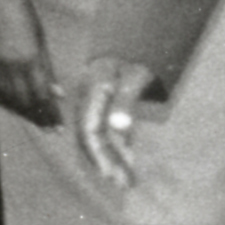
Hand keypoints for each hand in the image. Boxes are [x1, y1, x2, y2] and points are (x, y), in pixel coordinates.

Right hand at [0, 0, 61, 127]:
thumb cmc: (21, 8)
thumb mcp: (40, 35)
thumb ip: (46, 66)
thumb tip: (57, 93)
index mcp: (29, 56)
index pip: (42, 94)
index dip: (51, 112)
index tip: (59, 125)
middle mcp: (10, 65)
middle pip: (26, 101)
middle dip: (39, 117)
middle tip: (50, 129)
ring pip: (8, 99)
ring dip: (23, 112)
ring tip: (36, 120)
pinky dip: (5, 102)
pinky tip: (14, 106)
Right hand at [75, 55, 157, 188]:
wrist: (132, 41)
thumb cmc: (136, 57)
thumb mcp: (136, 75)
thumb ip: (126, 100)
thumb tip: (118, 127)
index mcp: (92, 92)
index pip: (90, 130)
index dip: (99, 154)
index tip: (110, 175)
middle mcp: (87, 98)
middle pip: (91, 137)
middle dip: (105, 162)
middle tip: (123, 184)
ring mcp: (93, 102)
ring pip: (97, 136)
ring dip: (111, 158)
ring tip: (126, 179)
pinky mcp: (102, 106)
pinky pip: (103, 131)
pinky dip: (115, 146)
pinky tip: (127, 159)